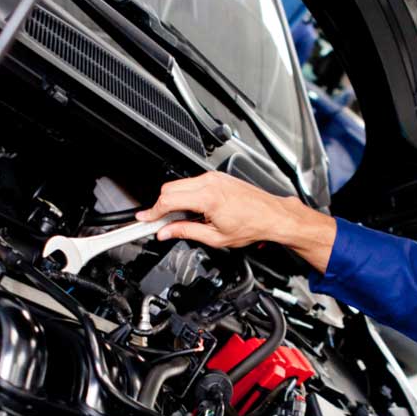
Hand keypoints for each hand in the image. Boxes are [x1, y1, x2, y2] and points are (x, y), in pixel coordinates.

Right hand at [138, 172, 336, 272]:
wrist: (272, 215)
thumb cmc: (252, 225)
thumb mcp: (215, 237)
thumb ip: (185, 232)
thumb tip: (166, 232)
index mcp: (207, 197)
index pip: (168, 200)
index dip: (152, 212)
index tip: (144, 219)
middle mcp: (209, 182)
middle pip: (169, 189)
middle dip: (160, 206)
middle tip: (158, 222)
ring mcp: (213, 178)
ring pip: (179, 185)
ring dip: (173, 201)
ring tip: (180, 219)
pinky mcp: (217, 178)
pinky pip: (192, 184)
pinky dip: (185, 196)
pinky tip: (192, 210)